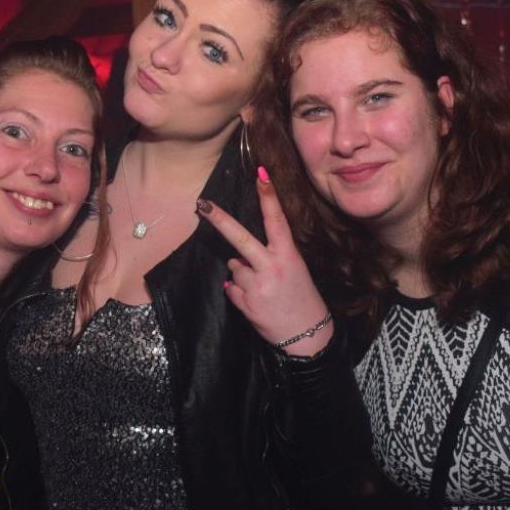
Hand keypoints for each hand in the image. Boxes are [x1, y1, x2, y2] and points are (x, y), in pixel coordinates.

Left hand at [197, 167, 331, 355]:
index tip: (261, 173)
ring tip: (263, 289)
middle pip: (240, 238)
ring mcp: (257, 286)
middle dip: (219, 219)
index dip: (268, 196)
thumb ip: (270, 258)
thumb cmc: (302, 298)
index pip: (276, 220)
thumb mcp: (295, 270)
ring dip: (243, 274)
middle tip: (202, 205)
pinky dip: (239, 292)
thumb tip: (238, 257)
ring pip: (235, 267)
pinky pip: (232, 288)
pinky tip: (256, 301)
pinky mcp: (245, 304)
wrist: (307, 335)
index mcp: (288, 255)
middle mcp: (271, 267)